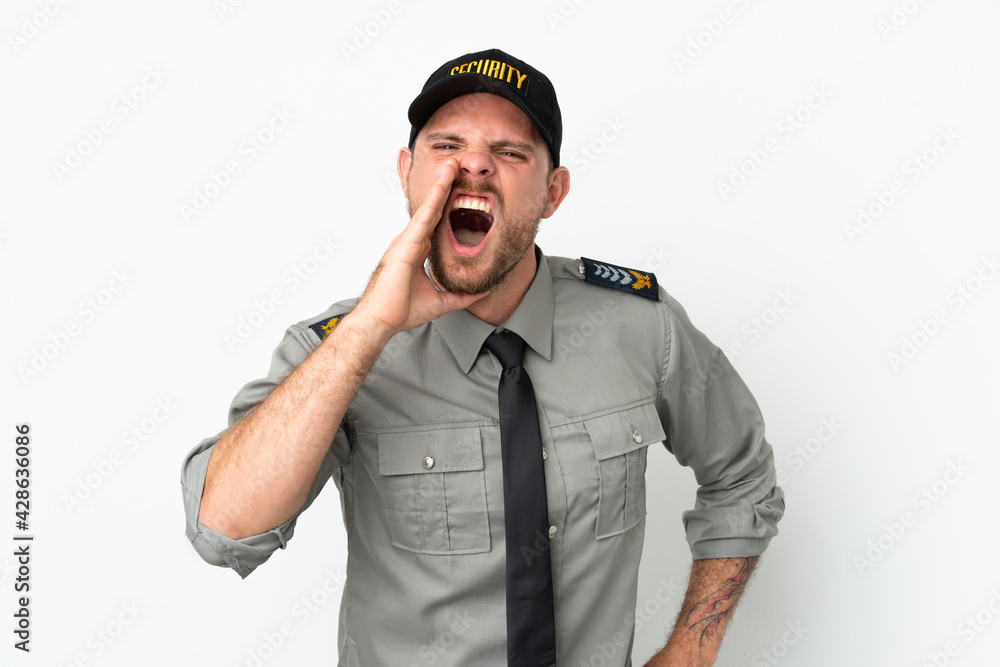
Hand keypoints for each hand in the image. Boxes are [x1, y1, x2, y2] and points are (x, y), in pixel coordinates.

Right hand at [351, 158, 484, 337]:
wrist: (381, 321)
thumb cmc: (401, 310)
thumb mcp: (441, 301)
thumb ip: (460, 295)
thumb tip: (481, 292)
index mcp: (418, 251)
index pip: (437, 223)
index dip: (448, 206)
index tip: (461, 191)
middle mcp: (412, 241)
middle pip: (432, 209)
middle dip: (445, 187)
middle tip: (457, 167)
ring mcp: (407, 240)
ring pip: (428, 207)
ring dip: (441, 185)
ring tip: (453, 166)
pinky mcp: (405, 245)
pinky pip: (422, 218)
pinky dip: (433, 200)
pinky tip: (443, 186)